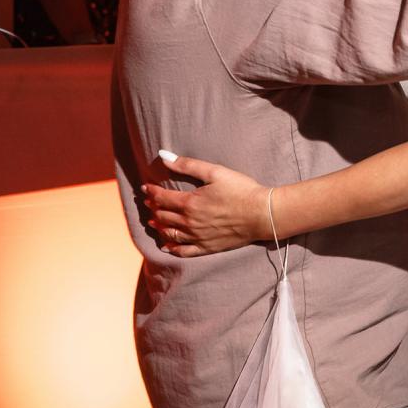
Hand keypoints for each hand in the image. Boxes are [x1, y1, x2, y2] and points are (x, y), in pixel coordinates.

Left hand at [142, 151, 272, 256]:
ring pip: (169, 233)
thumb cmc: (241, 190)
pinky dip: (172, 248)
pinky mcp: (206, 247)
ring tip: (153, 221)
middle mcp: (189, 222)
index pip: (161, 198)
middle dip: (153, 208)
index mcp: (190, 202)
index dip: (151, 192)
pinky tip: (166, 246)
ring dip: (159, 226)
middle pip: (163, 216)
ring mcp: (197, 237)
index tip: (145, 188)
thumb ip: (188, 165)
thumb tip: (164, 156)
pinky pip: (183, 251)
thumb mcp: (215, 172)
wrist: (262, 214)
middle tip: (148, 203)